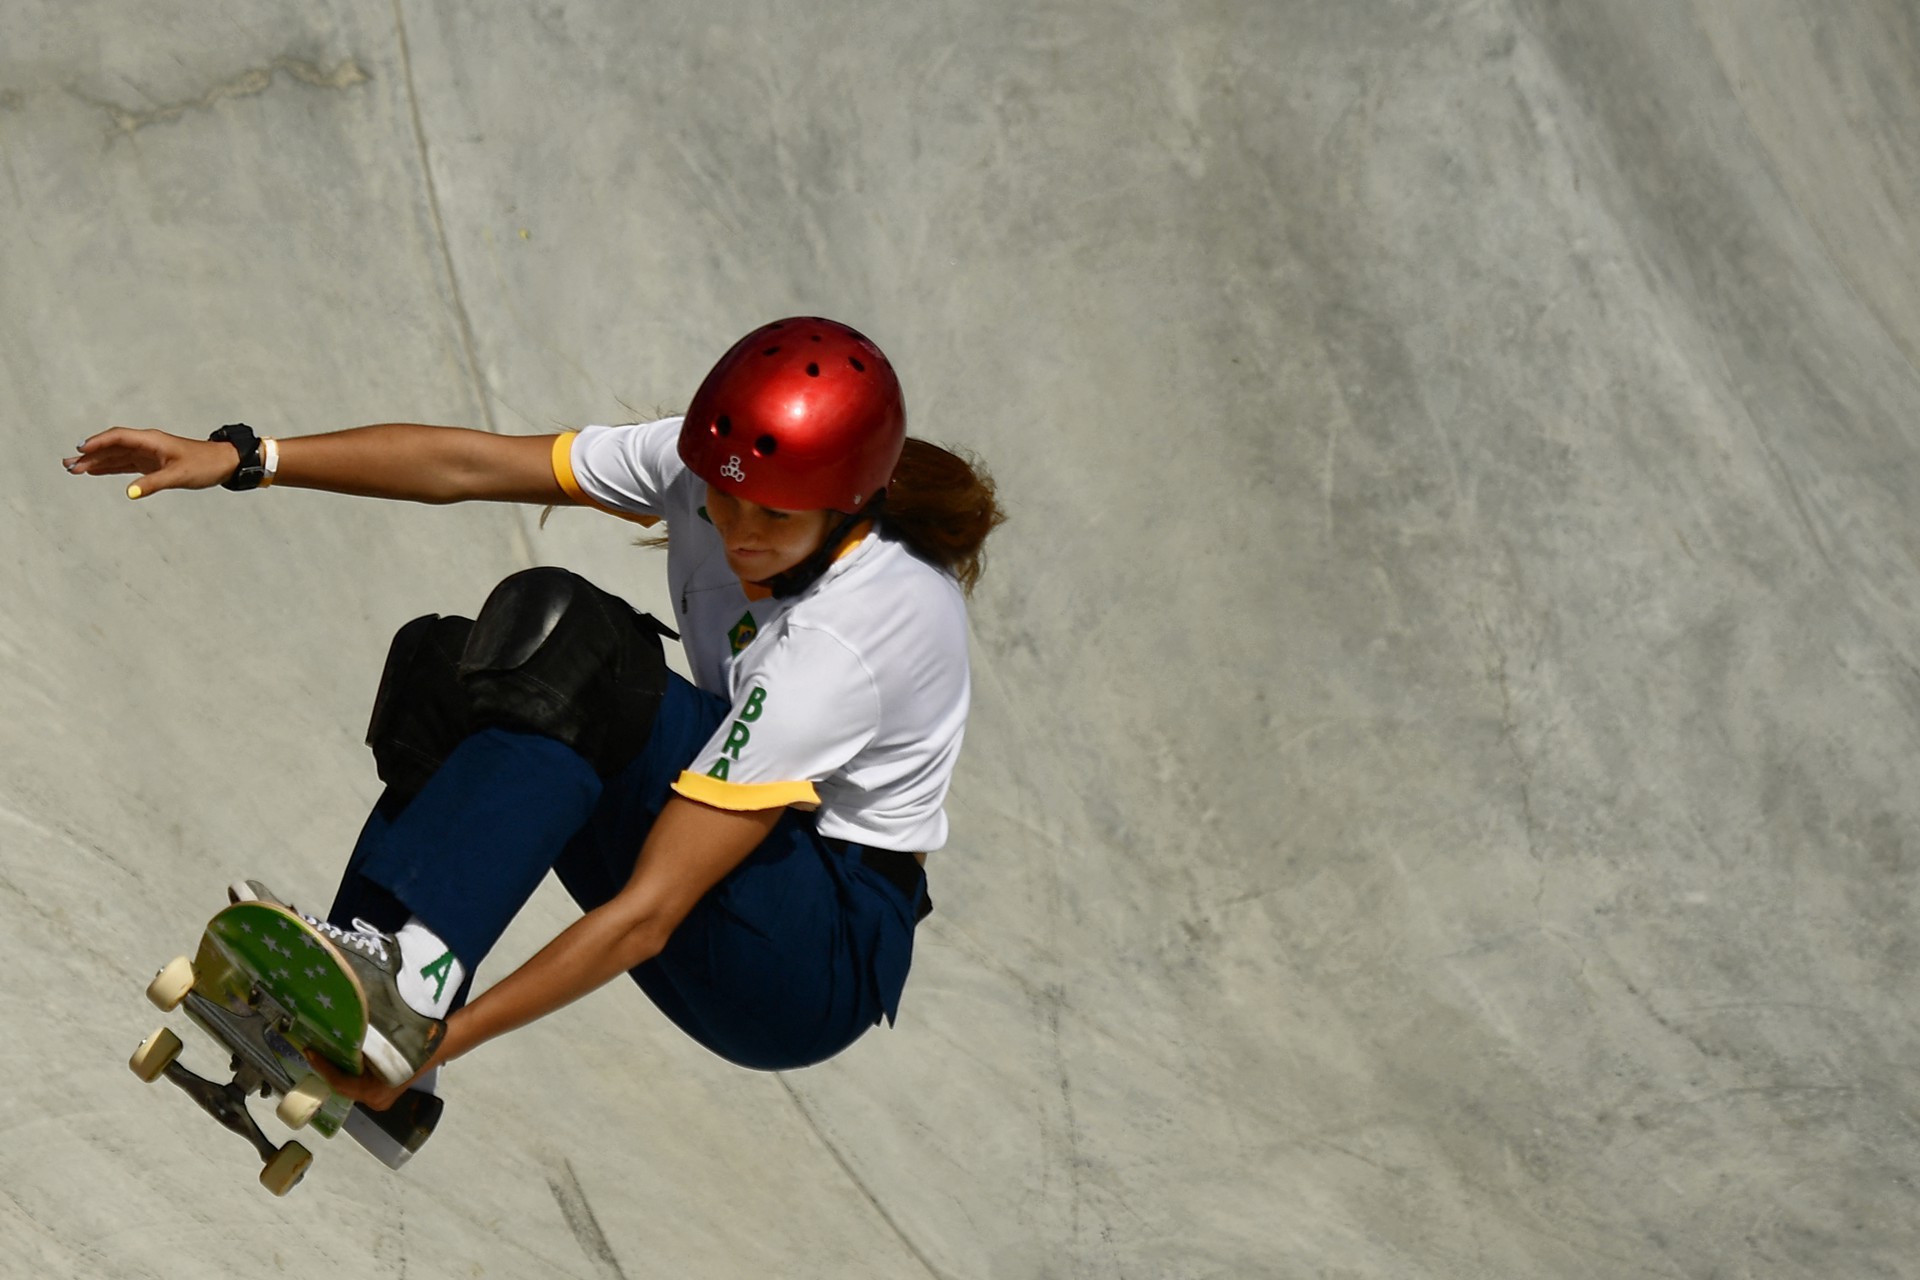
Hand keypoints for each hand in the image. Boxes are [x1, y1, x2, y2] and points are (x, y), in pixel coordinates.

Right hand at [62, 427, 239, 498]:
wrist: (224, 464)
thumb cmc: (205, 465)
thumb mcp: (179, 475)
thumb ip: (154, 483)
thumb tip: (130, 493)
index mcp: (151, 440)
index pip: (118, 437)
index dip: (98, 442)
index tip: (80, 449)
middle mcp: (146, 444)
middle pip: (112, 447)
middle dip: (89, 455)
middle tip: (67, 465)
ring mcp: (148, 454)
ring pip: (116, 456)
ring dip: (96, 462)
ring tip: (73, 469)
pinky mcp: (152, 464)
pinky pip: (125, 464)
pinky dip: (109, 467)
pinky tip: (94, 471)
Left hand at [304, 1041, 445, 1112]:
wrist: (437, 1048)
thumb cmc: (411, 1045)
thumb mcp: (381, 1045)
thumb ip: (359, 1047)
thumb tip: (336, 1034)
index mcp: (373, 1091)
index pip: (340, 1082)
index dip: (323, 1067)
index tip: (310, 1052)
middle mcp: (374, 1100)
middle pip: (344, 1086)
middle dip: (329, 1069)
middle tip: (314, 1051)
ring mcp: (379, 1099)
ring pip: (351, 1085)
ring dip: (339, 1070)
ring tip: (325, 1053)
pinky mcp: (383, 1093)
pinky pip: (360, 1084)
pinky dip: (350, 1072)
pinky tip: (344, 1059)